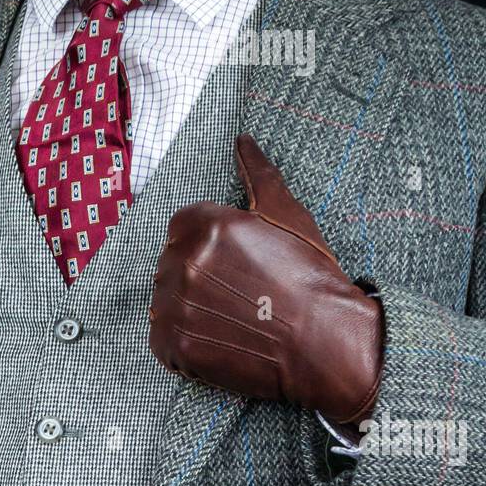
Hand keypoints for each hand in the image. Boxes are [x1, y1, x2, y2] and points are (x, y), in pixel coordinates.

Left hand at [148, 134, 382, 424]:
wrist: (324, 340)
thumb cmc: (310, 276)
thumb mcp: (287, 214)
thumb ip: (257, 173)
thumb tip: (242, 140)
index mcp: (205, 224)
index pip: (180, 229)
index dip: (207, 247)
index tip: (232, 265)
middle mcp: (185, 262)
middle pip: (171, 266)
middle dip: (197, 278)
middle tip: (236, 294)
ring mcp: (177, 306)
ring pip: (164, 303)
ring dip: (188, 311)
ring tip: (229, 319)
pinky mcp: (174, 345)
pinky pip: (161, 342)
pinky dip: (182, 345)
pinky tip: (217, 341)